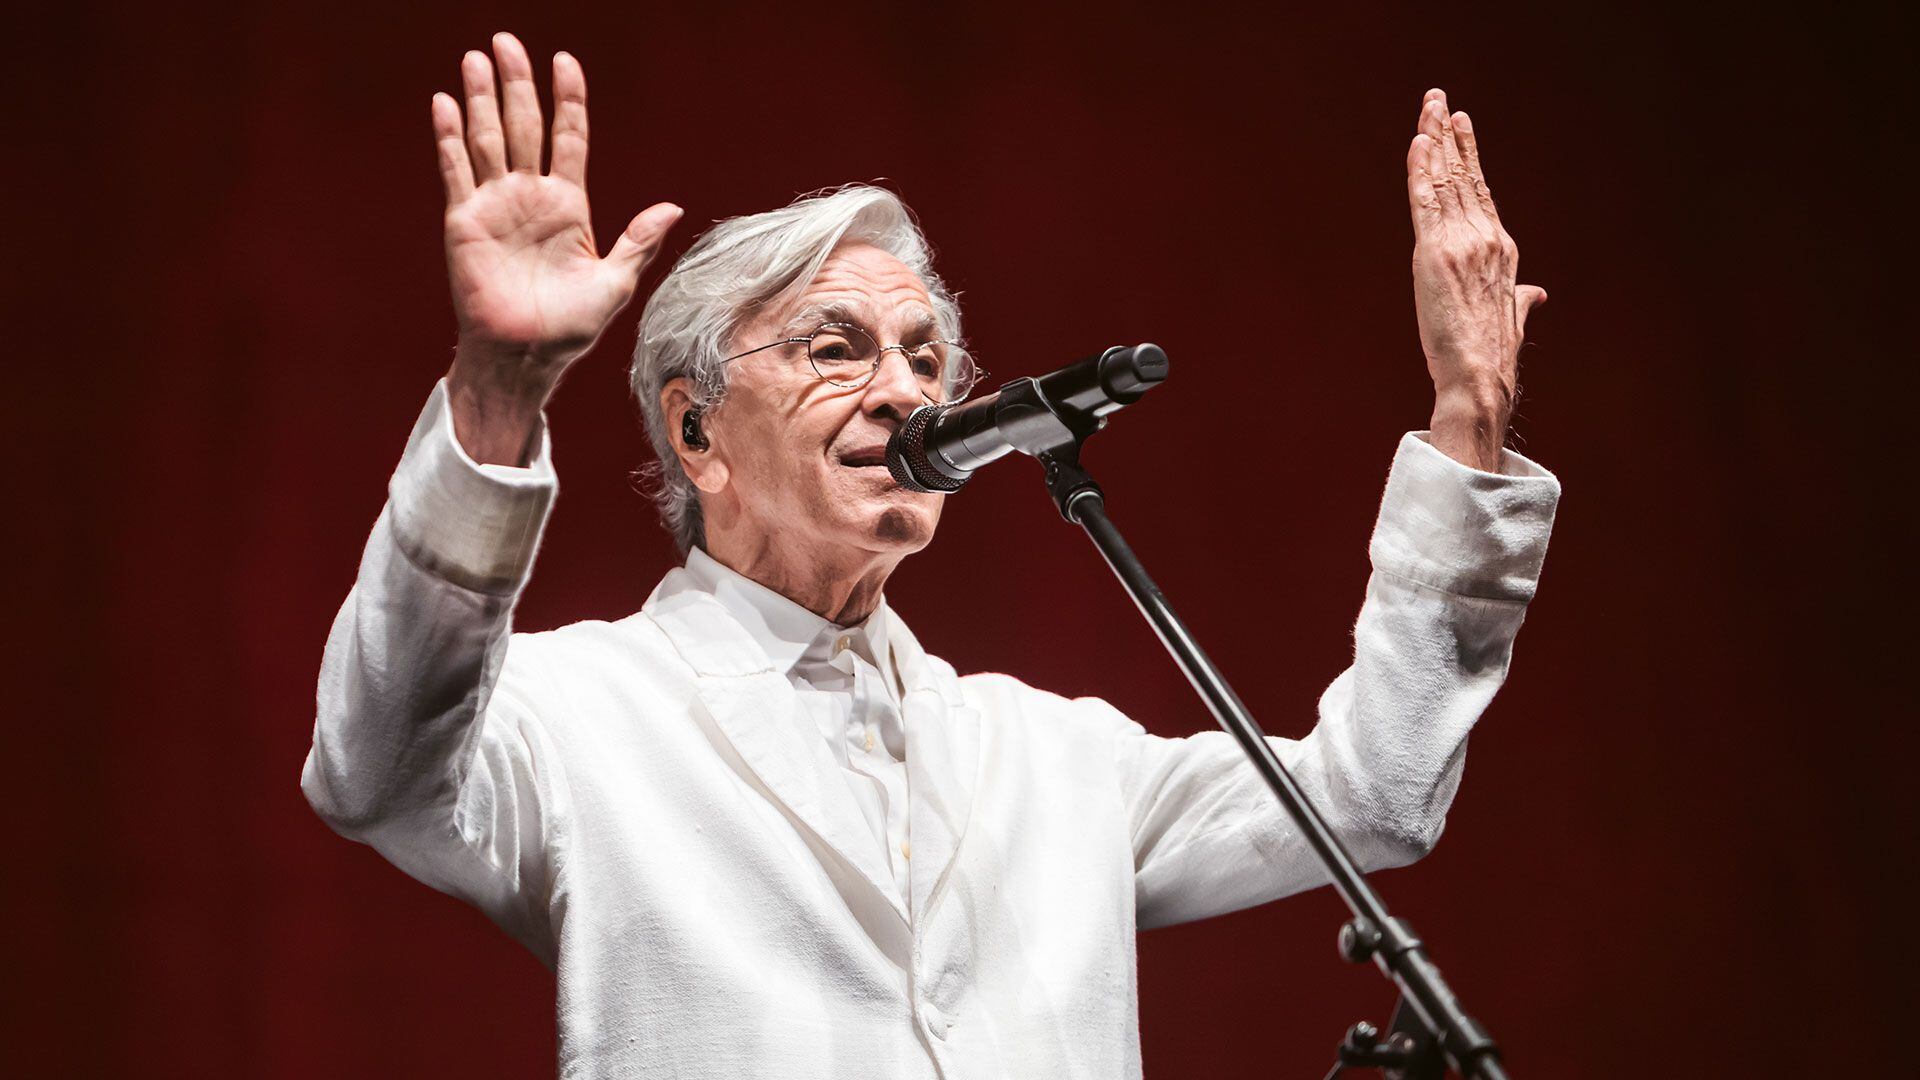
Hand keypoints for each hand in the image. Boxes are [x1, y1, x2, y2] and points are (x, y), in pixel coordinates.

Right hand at [432, 32, 681, 462]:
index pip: (569, 138)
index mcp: (569, 206)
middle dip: (517, 84)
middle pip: (523, 126)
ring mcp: (495, 206)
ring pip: (487, 139)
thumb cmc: (570, 329)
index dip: (568, 100)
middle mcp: (530, 197)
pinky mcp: (464, 222)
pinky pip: (456, 171)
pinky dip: (449, 138)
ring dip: (481, 99)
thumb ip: (637, 241)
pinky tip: (446, 103)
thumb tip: (671, 206)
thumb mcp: (614, 283)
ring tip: (477, 58)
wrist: (526, 358)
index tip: (566, 61)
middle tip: (508, 41)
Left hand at [1405, 89, 1545, 470]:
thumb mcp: (1512, 316)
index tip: (1461, 126)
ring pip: (1444, 180)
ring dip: (1433, 140)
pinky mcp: (1434, 253)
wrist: (1480, 375)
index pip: (1480, 192)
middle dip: (1449, 134)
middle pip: (1463, 176)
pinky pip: (1425, 201)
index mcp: (1501, 249)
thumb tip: (1536, 294)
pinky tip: (1418, 142)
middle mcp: (1485, 238)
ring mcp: (1461, 242)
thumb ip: (1522, 297)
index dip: (1469, 156)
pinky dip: (1419, 169)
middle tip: (1439, 100)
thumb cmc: (1492, 355)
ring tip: (1429, 108)